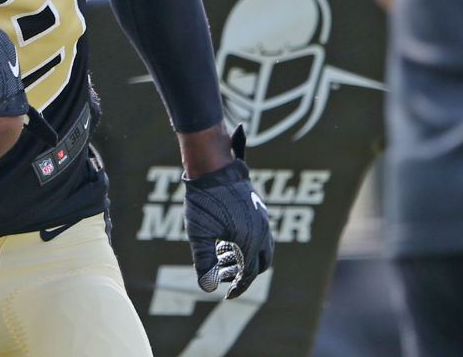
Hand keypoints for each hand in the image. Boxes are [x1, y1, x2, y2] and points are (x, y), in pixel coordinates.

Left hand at [182, 126, 272, 298]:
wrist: (213, 166)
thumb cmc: (203, 200)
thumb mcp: (199, 233)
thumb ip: (204, 261)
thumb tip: (207, 287)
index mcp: (248, 240)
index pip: (248, 274)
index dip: (238, 287)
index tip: (228, 296)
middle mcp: (261, 231)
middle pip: (261, 263)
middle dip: (246, 274)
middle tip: (227, 278)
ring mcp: (262, 218)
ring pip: (264, 248)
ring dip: (248, 258)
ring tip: (224, 259)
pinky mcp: (259, 208)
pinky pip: (261, 233)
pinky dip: (250, 243)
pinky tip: (229, 240)